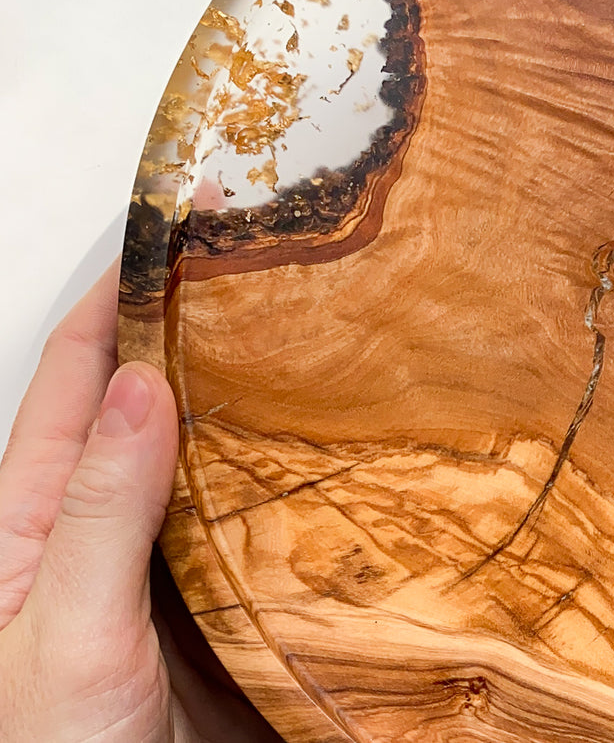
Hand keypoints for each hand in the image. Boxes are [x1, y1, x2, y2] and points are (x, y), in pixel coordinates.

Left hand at [0, 262, 280, 741]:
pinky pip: (267, 513)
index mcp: (31, 516)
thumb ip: (100, 512)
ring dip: (257, 391)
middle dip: (201, 322)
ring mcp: (169, 560)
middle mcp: (103, 524)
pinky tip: (345, 439)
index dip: (120, 287)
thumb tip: (138, 384)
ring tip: (321, 325)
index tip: (176, 217)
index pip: (77, 367)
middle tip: (270, 255)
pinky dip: (301, 467)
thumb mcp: (63, 634)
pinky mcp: (228, 599)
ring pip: (217, 447)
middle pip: (152, 394)